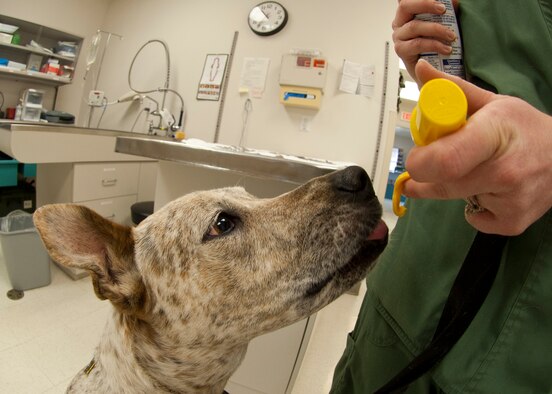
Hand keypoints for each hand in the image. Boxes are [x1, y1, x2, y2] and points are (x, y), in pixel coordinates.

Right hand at [392, 0, 458, 84]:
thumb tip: (455, 2)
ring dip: (436, 29)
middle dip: (426, 4)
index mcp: (407, 12)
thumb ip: (445, 11)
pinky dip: (434, 45)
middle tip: (443, 10)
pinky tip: (446, 49)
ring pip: (415, 26)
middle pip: (405, 6)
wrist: (433, 70)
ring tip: (451, 36)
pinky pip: (417, 44)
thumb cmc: (436, 44)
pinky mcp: (401, 51)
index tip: (439, 1)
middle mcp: (400, 23)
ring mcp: (399, 37)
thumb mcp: (442, 23)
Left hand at [403, 60, 551, 235]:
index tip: (416, 157)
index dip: (421, 162)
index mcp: (494, 134)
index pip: (447, 159)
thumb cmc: (523, 128)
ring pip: (455, 200)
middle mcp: (505, 171)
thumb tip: (420, 70)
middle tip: (431, 164)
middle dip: (427, 177)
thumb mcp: (492, 103)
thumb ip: (452, 90)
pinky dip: (474, 206)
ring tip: (477, 169)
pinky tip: (490, 190)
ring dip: (454, 188)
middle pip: (442, 186)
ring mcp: (511, 200)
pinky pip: (473, 219)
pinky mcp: (514, 222)